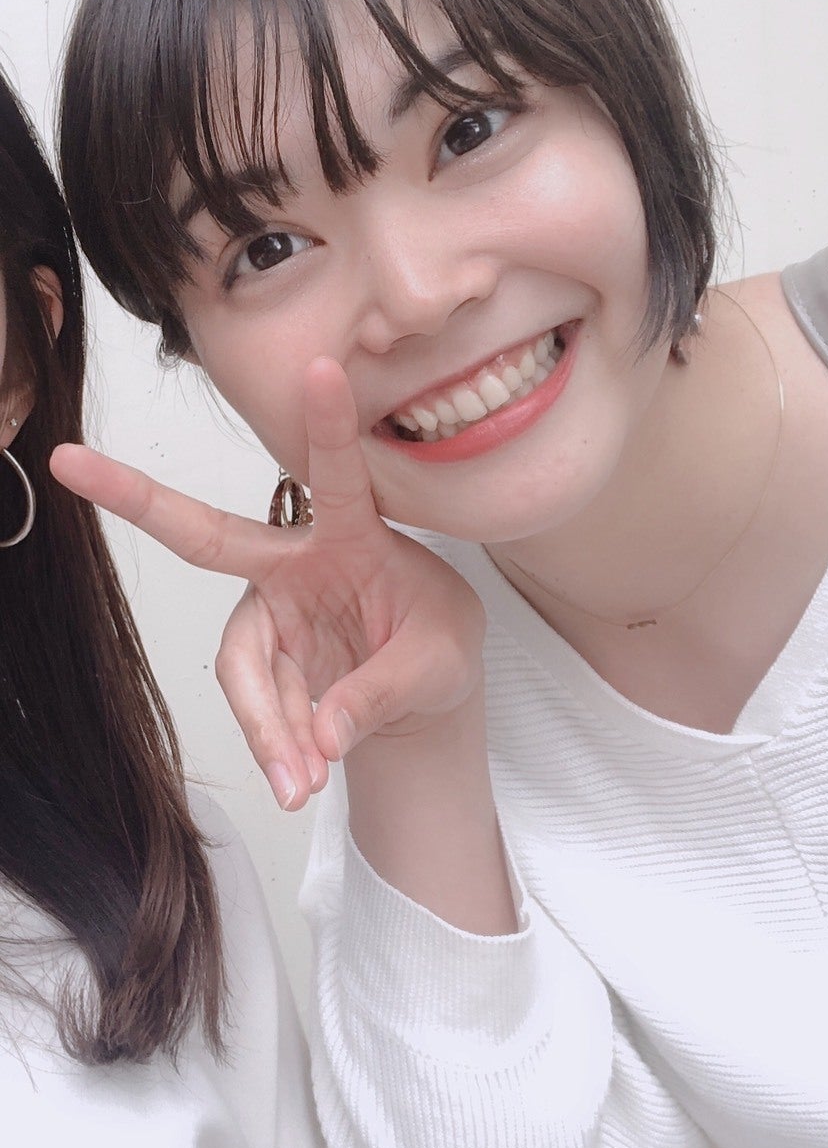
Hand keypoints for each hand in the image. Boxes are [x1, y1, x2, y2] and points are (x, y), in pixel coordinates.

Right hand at [51, 358, 485, 809]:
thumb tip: (320, 738)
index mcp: (357, 538)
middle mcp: (298, 563)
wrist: (423, 695)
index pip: (340, 476)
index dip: (327, 425)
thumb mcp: (437, 666)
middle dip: (138, 498)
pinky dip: (276, 746)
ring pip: (242, 664)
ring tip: (305, 782)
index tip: (322, 365)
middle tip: (68, 460)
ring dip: (270, 726)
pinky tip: (300, 779)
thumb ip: (382, 694)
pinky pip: (254, 705)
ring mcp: (270, 611)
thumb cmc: (439, 648)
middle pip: (208, 535)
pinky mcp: (261, 656)